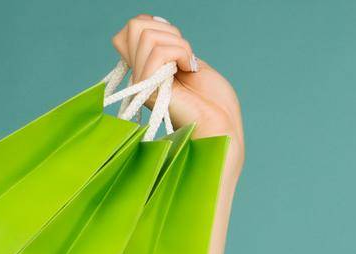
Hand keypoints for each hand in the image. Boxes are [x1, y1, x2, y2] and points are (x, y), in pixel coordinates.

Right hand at [112, 14, 244, 173]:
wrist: (222, 128)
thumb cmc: (215, 102)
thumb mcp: (191, 61)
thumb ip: (168, 45)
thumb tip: (151, 24)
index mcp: (148, 67)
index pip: (133, 28)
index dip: (156, 25)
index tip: (179, 47)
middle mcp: (139, 74)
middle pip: (135, 25)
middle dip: (168, 32)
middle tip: (185, 57)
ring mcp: (141, 81)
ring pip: (147, 35)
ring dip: (179, 45)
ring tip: (189, 66)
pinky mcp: (147, 88)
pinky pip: (158, 52)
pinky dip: (180, 53)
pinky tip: (189, 69)